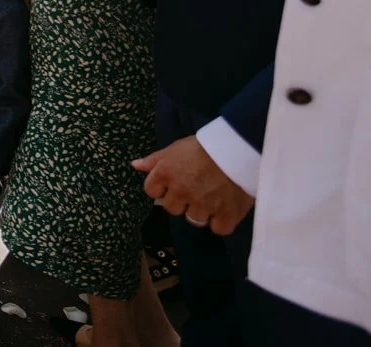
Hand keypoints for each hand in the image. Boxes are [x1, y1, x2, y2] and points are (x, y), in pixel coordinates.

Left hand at [133, 135, 254, 235]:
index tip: (175, 183)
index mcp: (166, 174)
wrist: (239, 148)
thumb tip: (135, 165)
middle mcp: (181, 192)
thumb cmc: (205, 146)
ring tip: (213, 196)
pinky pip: (218, 228)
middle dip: (182, 201)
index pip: (152, 191)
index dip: (162, 188)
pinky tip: (225, 209)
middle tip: (197, 189)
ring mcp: (203, 205)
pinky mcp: (226, 215)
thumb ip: (154, 160)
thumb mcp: (175, 148)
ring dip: (202, 211)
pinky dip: (221, 222)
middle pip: (172, 208)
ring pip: (194, 219)